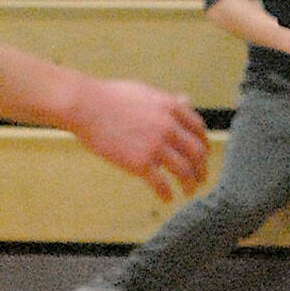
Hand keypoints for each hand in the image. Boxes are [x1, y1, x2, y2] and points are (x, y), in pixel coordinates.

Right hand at [70, 78, 209, 201]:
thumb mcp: (145, 92)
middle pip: (196, 152)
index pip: (198, 128)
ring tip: (189, 191)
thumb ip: (168, 100)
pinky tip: (167, 198)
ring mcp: (155, 145)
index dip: (203, 144)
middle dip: (201, 168)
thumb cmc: (111, 97)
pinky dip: (167, 193)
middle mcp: (167, 125)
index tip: (202, 155)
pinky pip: (161, 184)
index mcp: (170, 106)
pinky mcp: (140, 163)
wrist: (86, 105)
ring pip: (184, 170)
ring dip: (190, 184)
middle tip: (200, 178)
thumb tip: (186, 101)